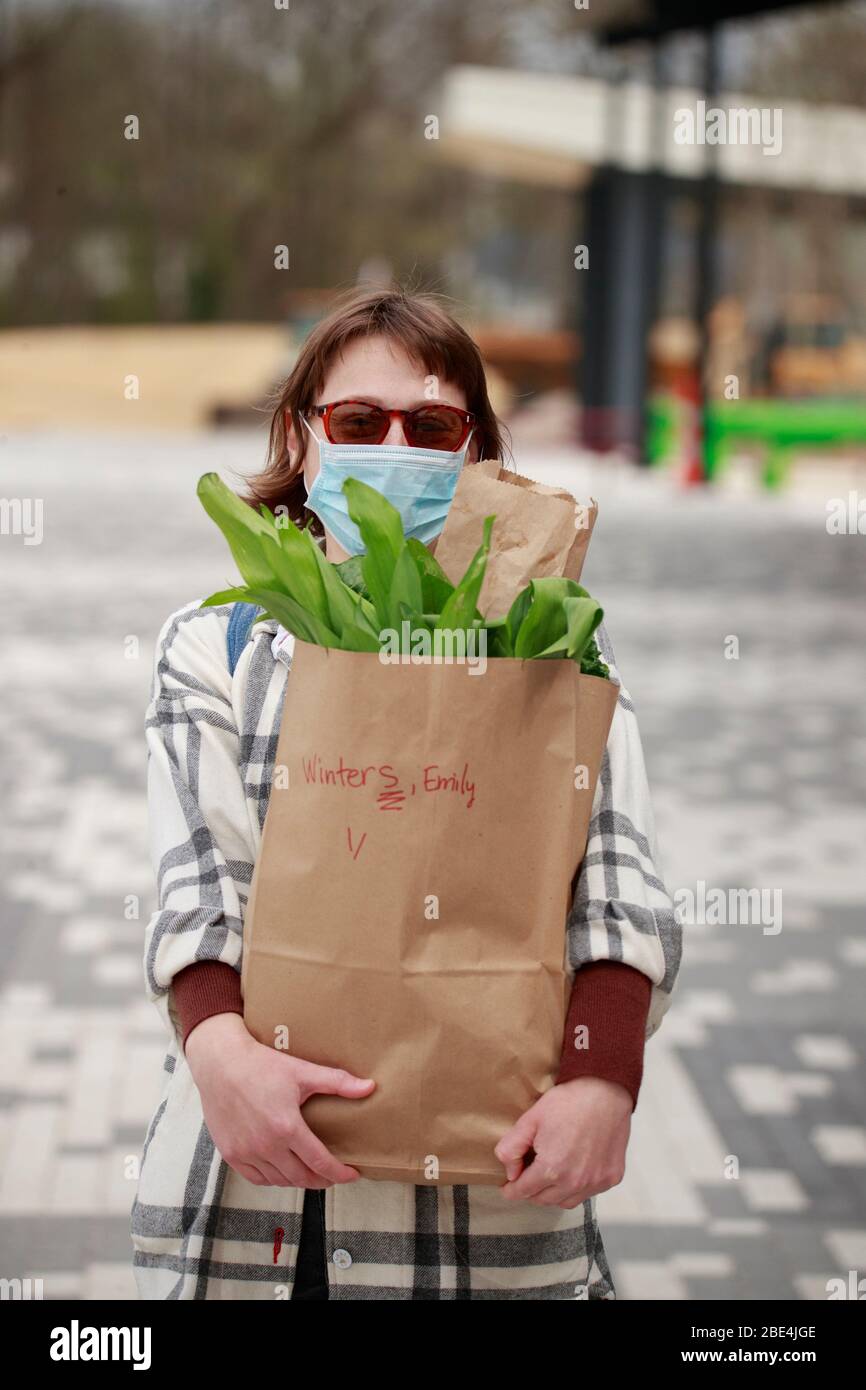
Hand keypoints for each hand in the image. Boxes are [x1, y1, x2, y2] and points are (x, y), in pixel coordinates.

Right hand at [185, 1013, 374, 1188]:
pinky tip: (283, 1170)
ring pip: (280, 1181)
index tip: (352, 1174)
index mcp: (286, 1127)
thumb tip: (370, 1087)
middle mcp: (266, 1146)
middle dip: (322, 1180)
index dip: (339, 1173)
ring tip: (311, 1171)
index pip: (319, 1162)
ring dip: (299, 1180)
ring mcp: (246, 1152)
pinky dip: (274, 1179)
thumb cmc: (262, 1065)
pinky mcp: (230, 1154)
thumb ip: (338, 1082)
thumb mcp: (302, 1071)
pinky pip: (257, 1178)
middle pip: (301, 1177)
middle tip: (333, 1174)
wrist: (220, 1063)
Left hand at [494, 1076, 631, 1207]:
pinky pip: (587, 1193)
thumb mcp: (530, 1119)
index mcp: (551, 1169)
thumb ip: (511, 1149)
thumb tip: (511, 1173)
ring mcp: (595, 1182)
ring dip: (553, 1194)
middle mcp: (574, 1182)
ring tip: (549, 1178)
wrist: (606, 1093)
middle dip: (531, 1192)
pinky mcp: (611, 1178)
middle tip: (526, 1179)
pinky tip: (573, 1172)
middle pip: (544, 1200)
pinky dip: (577, 1188)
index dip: (512, 1190)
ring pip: (566, 1201)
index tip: (507, 1189)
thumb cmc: (569, 1102)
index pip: (524, 1191)